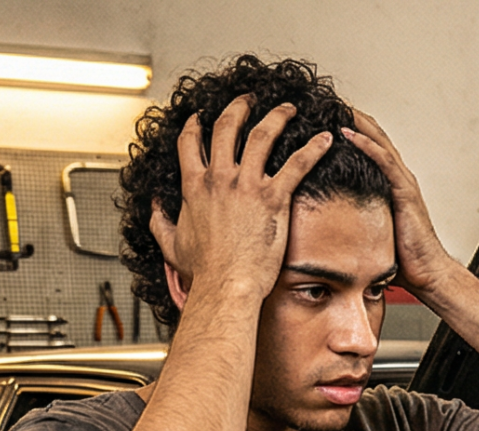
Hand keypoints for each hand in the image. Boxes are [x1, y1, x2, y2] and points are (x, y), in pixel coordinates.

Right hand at [149, 97, 333, 310]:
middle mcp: (219, 178)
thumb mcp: (171, 243)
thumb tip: (155, 206)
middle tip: (248, 98)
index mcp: (194, 186)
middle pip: (226, 127)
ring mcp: (247, 186)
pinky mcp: (273, 198)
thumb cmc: (204, 272)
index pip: (191, 143)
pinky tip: (323, 139)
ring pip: (262, 135)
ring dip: (276, 116)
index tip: (201, 116)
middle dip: (238, 107)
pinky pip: (296, 164)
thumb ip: (159, 221)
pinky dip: (312, 148)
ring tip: (287, 108)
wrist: (227, 285)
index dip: (196, 124)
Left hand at [340, 110, 455, 293]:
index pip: (369, 146)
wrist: (426, 273)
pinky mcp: (405, 192)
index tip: (326, 115)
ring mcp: (403, 182)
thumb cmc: (401, 258)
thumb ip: (353, 218)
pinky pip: (384, 161)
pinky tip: (347, 133)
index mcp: (390, 184)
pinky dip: (366, 144)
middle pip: (374, 135)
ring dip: (356, 122)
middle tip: (327, 101)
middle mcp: (398, 177)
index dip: (350, 128)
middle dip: (351, 116)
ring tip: (335, 106)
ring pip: (378, 141)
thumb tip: (322, 221)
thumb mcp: (369, 231)